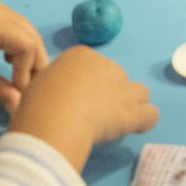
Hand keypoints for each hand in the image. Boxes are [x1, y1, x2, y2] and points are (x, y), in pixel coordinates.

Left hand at [0, 0, 47, 113]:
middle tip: (29, 87)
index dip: (29, 70)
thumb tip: (20, 105)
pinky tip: (8, 59)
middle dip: (34, 62)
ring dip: (27, 53)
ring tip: (21, 76)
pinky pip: (14, 24)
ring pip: (25, 28)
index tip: (19, 91)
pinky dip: (17, 42)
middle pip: (31, 35)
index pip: (27, 45)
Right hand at [9, 46, 158, 172]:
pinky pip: (150, 114)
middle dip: (108, 94)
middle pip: (115, 78)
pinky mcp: (131, 112)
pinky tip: (135, 128)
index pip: (92, 67)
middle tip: (91, 116)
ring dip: (131, 104)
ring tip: (116, 122)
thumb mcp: (36, 86)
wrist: (52, 117)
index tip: (74, 102)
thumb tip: (45, 97)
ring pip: (138, 92)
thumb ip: (48, 87)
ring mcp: (121, 88)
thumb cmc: (36, 103)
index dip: (86, 85)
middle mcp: (105, 66)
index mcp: (80, 56)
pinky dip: (144, 121)